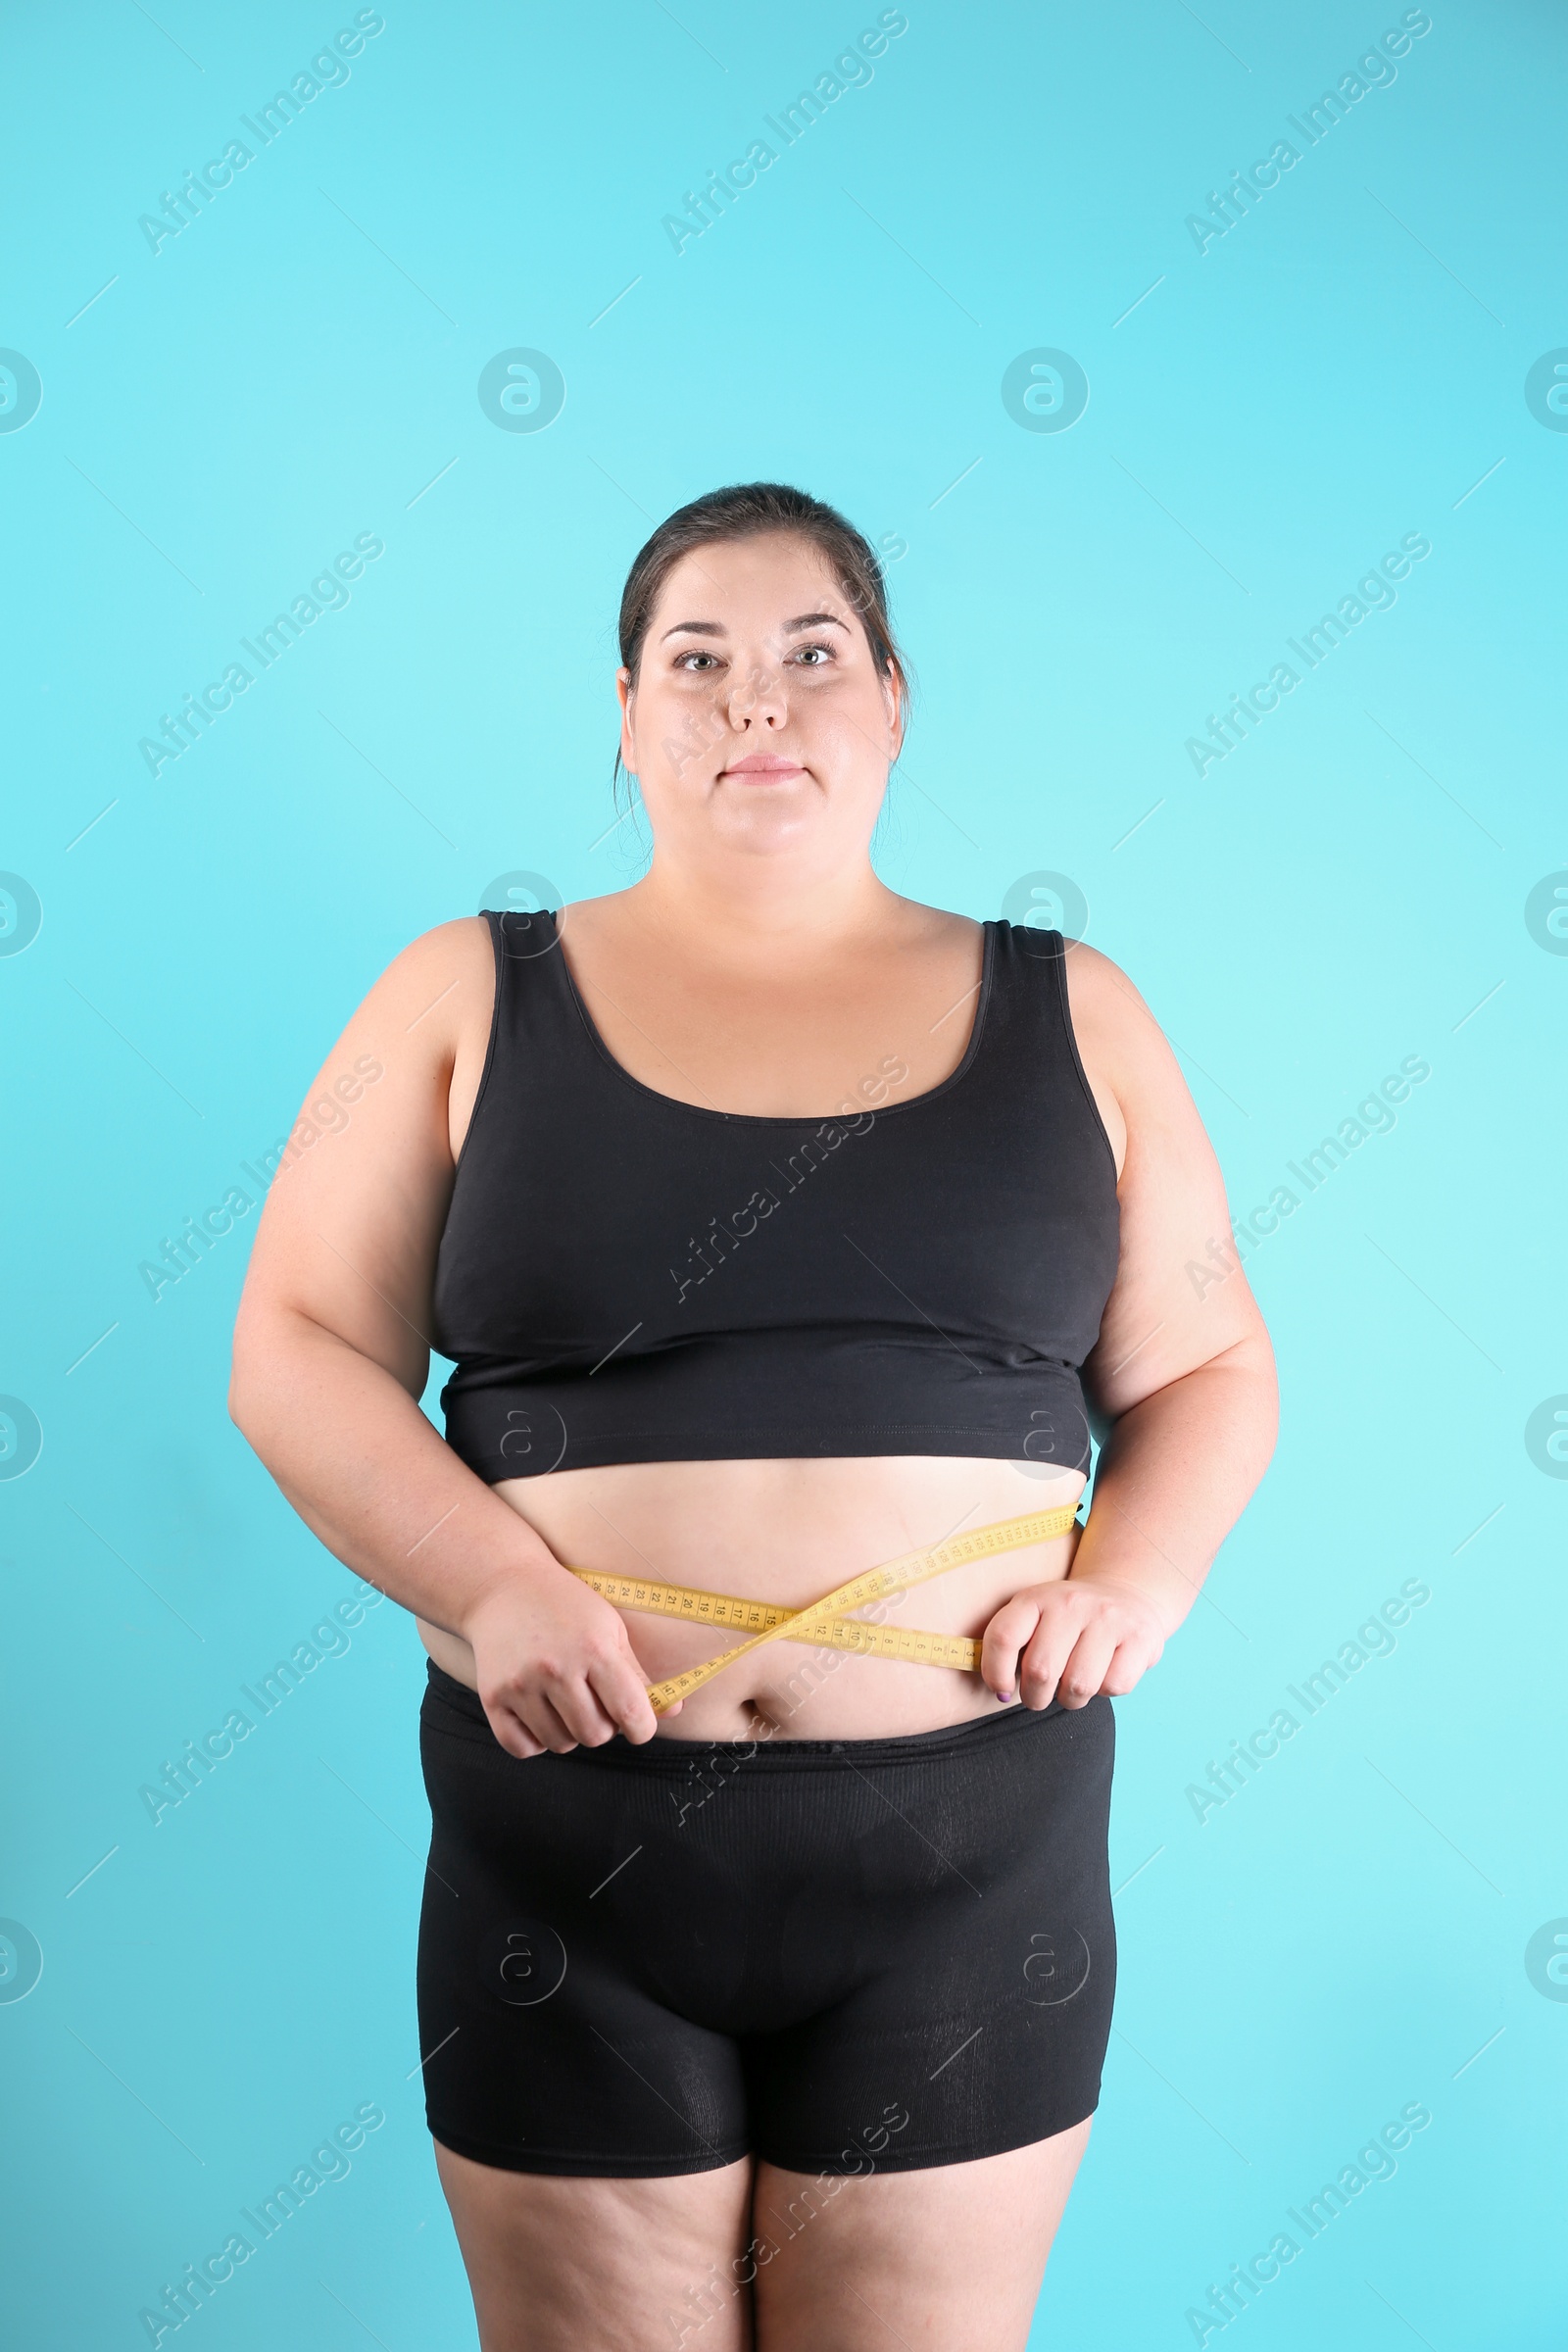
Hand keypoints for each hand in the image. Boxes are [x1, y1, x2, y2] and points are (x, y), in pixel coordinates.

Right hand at [461, 1561, 679, 1758]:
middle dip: (603, 1728)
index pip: (631, 1712)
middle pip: (595, 1735)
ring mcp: (521, 1684)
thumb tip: (673, 1710)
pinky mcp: (492, 1697)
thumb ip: (638, 1674)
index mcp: (594, 1649)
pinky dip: (536, 1741)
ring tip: (566, 1703)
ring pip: (560, 1744)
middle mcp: (556, 1668)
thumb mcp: (609, 1628)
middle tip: (596, 1704)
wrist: (503, 1587)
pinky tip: (541, 1715)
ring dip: (570, 1732)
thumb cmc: (566, 1606)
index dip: (642, 1728)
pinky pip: (523, 1748)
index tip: (638, 1724)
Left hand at [980, 1574, 1164, 1710]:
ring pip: (1078, 1685)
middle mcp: (1071, 1603)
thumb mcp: (1036, 1617)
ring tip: (1071, 1687)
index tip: (1002, 1689)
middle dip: (1035, 1697)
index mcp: (1036, 1598)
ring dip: (1070, 1699)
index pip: (1004, 1637)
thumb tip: (1001, 1691)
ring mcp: (1108, 1618)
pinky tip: (1103, 1674)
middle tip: (1039, 1696)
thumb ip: (1013, 1646)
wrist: (1127, 1594)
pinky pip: (1113, 1686)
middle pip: (1040, 1671)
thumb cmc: (1070, 1621)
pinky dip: (1105, 1692)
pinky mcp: (1139, 1637)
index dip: (995, 1672)